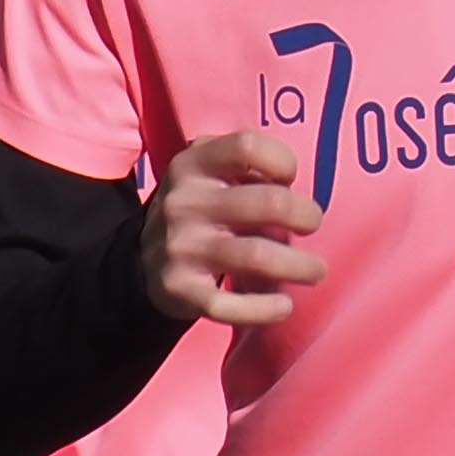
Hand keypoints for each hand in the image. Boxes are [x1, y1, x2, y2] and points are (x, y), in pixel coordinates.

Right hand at [145, 129, 323, 327]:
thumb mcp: (204, 173)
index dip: (282, 161)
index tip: (289, 179)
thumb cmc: (195, 211)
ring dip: (299, 266)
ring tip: (315, 271)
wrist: (139, 261)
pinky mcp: (181, 290)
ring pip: (257, 256)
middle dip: (306, 215)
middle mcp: (184, 203)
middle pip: (267, 202)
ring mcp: (181, 248)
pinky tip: (283, 306)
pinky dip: (265, 308)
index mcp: (192, 165)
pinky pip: (229, 304)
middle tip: (312, 225)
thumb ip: (242, 167)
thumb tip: (294, 188)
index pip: (248, 147)